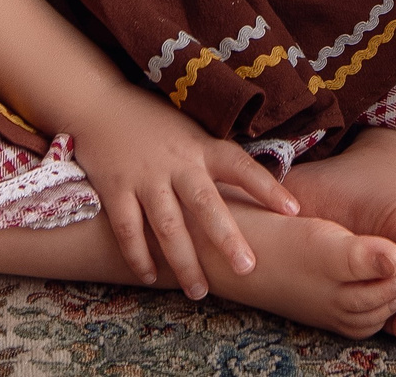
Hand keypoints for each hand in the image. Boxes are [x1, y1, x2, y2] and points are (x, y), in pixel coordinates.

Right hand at [67, 83, 297, 296]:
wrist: (102, 104)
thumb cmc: (156, 123)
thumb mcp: (192, 133)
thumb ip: (215, 161)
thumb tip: (257, 191)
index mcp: (202, 147)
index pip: (241, 166)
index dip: (268, 188)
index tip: (293, 210)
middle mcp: (177, 162)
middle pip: (206, 204)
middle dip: (227, 239)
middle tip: (247, 268)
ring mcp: (145, 177)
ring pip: (168, 226)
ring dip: (184, 262)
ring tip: (199, 291)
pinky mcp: (116, 188)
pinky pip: (128, 229)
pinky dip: (139, 256)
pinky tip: (151, 276)